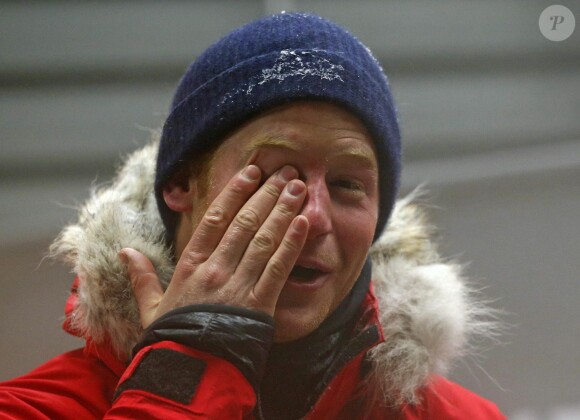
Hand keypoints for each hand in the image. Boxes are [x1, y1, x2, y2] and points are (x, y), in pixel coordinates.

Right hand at [120, 165, 308, 328]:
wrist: (190, 373)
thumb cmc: (172, 339)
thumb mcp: (150, 307)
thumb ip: (141, 277)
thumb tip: (124, 251)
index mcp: (191, 265)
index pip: (215, 219)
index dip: (235, 192)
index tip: (251, 172)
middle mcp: (216, 268)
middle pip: (245, 222)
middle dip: (267, 194)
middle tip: (285, 172)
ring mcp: (239, 284)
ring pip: (264, 239)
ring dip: (282, 210)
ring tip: (298, 187)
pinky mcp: (260, 303)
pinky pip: (278, 268)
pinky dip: (291, 244)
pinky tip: (302, 223)